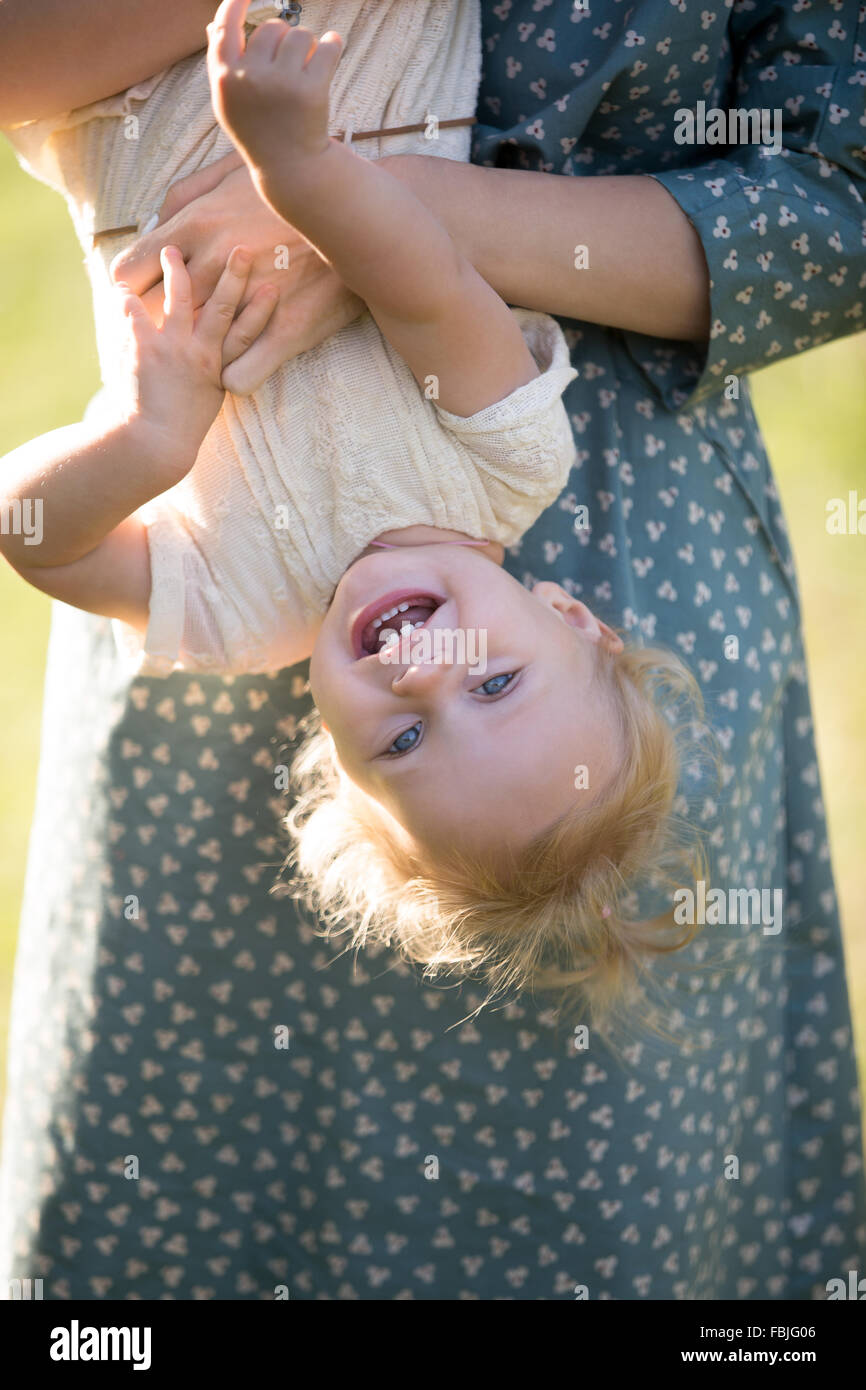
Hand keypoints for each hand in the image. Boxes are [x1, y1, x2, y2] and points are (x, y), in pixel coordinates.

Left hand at [110, 155, 364, 393]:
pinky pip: (239, 378)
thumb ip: (183, 196)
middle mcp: (212, 266)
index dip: (130, 289)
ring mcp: (247, 303)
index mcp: (195, 227)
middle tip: (160, 334)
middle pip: (155, 316)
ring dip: (192, 359)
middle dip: (153, 328)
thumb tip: (155, 222)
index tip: (142, 295)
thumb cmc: (288, 189)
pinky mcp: (284, 331)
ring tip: (194, 362)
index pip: (129, 273)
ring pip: (194, 351)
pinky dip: (234, 378)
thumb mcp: (226, 174)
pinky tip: (238, 370)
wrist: (354, 210)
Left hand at [116, 244, 268, 462]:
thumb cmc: (184, 428)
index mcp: (221, 367)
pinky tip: (123, 282)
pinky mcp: (144, 346)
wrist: (155, 445)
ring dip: (177, 271)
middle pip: (226, 306)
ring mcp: (173, 347)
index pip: (251, 331)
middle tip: (243, 248)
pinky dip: (129, 294)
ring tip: (171, 250)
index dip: (264, 308)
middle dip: (235, 276)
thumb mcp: (208, 398)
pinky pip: (136, 309)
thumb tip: (221, 359)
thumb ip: (216, 372)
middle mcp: (201, 353)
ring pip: (181, 298)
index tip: (274, 285)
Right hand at [206, 0, 342, 172]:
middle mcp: (249, 78)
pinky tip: (332, 50)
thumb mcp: (230, 102)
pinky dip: (333, 45)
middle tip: (289, 65)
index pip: (226, 26)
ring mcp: (280, 84)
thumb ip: (221, 64)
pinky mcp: (311, 91)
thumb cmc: (258, 130)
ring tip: (307, 70)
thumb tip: (213, 24)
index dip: (235, 3)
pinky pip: (328, 46)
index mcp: (225, 78)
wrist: (290, 167)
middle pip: (272, 28)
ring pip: (300, 35)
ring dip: (308, 46)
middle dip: (284, 39)